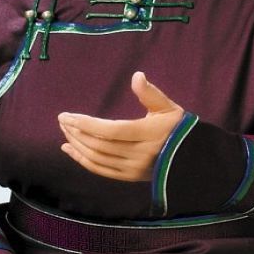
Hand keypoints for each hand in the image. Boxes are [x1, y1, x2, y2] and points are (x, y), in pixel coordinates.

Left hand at [58, 71, 184, 180]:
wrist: (191, 158)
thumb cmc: (177, 128)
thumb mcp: (167, 107)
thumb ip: (150, 93)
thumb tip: (137, 75)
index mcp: (146, 134)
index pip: (109, 130)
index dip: (86, 124)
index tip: (67, 115)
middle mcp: (138, 154)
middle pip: (99, 145)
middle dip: (76, 132)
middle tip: (62, 120)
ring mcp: (132, 168)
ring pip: (97, 158)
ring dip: (77, 145)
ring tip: (65, 131)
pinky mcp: (129, 177)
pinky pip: (101, 170)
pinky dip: (82, 161)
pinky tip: (70, 150)